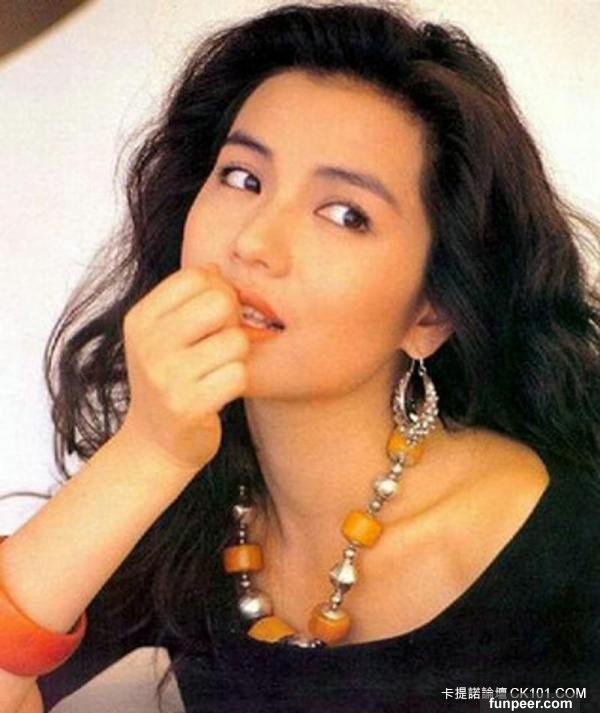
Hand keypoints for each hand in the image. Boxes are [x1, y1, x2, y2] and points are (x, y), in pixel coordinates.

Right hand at [119, 264, 248, 473]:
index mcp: (140, 319)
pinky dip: (238, 382)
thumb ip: (186, 300)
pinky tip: (220, 392)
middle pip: (221, 301)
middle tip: (221, 343)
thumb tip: (216, 268)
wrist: (154, 444)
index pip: (198, 276)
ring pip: (236, 340)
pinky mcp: (189, 406)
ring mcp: (166, 376)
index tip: (213, 317)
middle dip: (232, 320)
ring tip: (217, 370)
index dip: (218, 291)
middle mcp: (148, 344)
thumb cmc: (169, 381)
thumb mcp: (161, 335)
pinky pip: (239, 375)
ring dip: (237, 357)